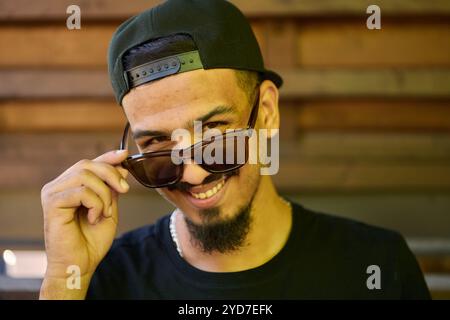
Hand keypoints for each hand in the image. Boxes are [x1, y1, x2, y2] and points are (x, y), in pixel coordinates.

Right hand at [39, 150, 128, 298]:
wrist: (80, 264)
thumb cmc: (91, 241)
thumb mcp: (108, 209)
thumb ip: (112, 189)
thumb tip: (121, 167)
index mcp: (70, 186)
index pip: (89, 164)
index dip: (107, 157)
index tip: (125, 154)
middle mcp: (58, 187)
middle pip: (87, 165)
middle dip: (111, 175)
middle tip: (125, 190)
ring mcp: (52, 194)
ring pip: (85, 176)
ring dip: (104, 194)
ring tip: (105, 212)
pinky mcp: (52, 204)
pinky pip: (81, 192)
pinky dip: (95, 204)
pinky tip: (94, 218)